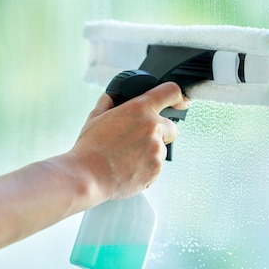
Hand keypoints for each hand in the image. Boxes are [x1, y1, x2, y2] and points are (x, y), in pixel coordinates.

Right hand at [69, 82, 188, 202]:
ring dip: (149, 153)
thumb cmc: (89, 147)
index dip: (178, 96)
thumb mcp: (95, 117)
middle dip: (160, 133)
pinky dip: (145, 169)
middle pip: (172, 127)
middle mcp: (153, 128)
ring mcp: (156, 150)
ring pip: (161, 150)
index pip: (170, 92)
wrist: (88, 175)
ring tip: (125, 159)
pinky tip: (127, 169)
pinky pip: (156, 168)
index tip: (180, 102)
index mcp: (139, 109)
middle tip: (138, 141)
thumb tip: (111, 97)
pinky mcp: (156, 170)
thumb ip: (108, 103)